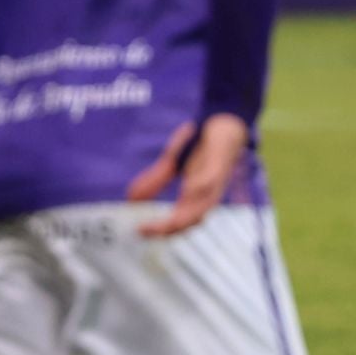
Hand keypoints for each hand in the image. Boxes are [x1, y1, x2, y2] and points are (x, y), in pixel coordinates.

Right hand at [126, 113, 249, 236]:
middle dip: (168, 228)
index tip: (139, 231)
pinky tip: (188, 189)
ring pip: (203, 206)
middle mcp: (207, 194)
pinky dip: (200, 186)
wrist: (224, 122)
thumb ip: (154, 180)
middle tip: (146, 229)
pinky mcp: (219, 162)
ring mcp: (214, 180)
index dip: (160, 230)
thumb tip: (131, 198)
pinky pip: (211, 178)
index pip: (180, 222)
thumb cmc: (200, 145)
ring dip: (184, 215)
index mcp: (196, 198)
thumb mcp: (172, 163)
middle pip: (191, 220)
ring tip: (166, 221)